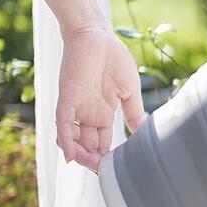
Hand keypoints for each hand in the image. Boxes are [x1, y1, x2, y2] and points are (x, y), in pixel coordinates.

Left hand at [55, 26, 145, 171]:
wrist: (96, 35)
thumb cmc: (113, 59)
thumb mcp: (129, 91)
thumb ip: (134, 113)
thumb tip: (144, 134)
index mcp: (103, 114)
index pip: (103, 143)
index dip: (108, 158)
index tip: (119, 170)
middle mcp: (88, 115)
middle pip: (88, 147)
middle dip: (95, 162)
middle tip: (106, 172)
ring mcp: (77, 108)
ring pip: (74, 141)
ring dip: (81, 156)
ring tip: (93, 165)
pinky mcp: (67, 99)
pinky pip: (63, 125)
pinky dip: (66, 141)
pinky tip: (72, 156)